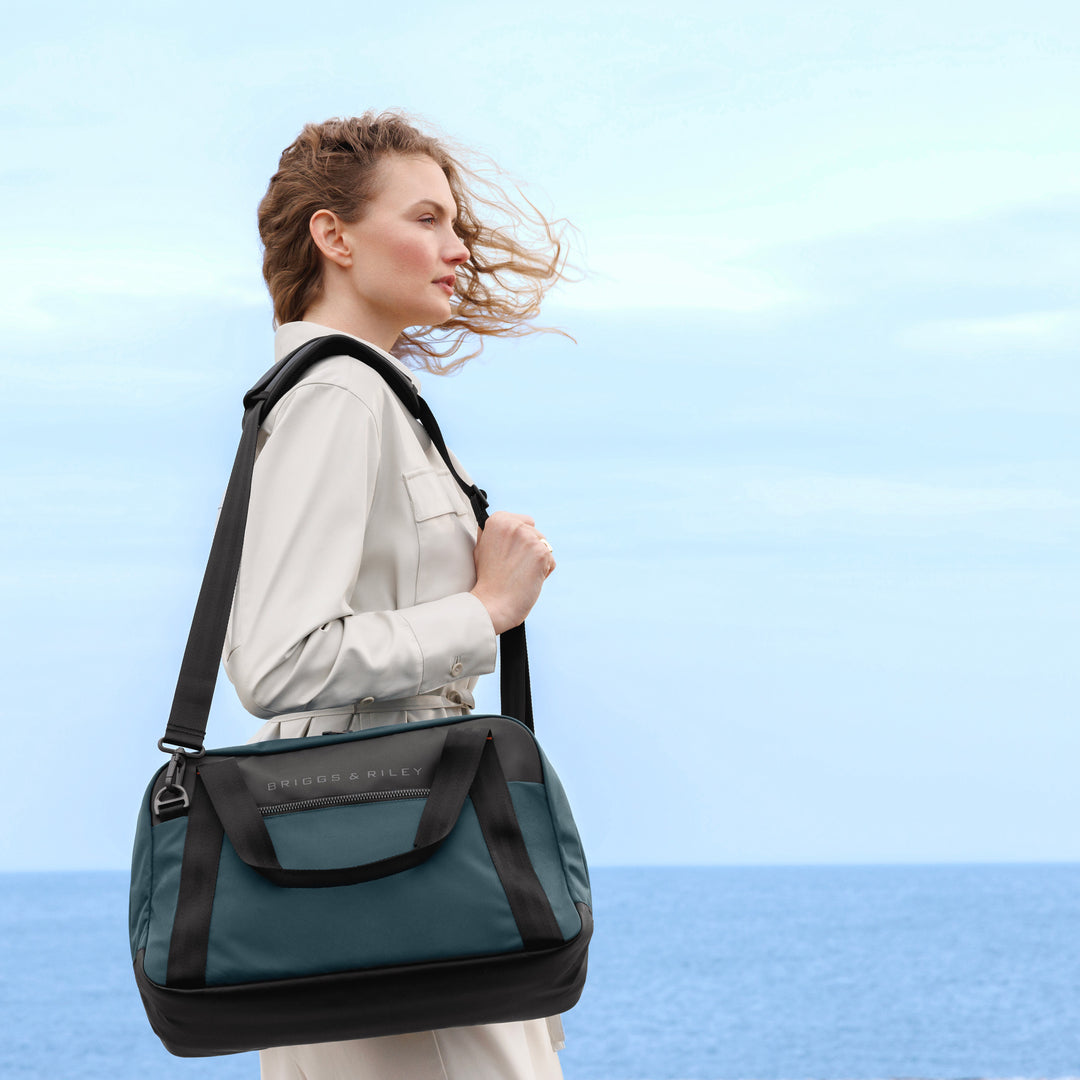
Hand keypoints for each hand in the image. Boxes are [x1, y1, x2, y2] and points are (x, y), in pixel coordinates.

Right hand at [469, 511, 555, 634]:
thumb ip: (498, 532)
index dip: (520, 541)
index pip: (525, 521)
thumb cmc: (487, 580)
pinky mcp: (542, 553)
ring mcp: (529, 538)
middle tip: (512, 567)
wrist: (492, 604)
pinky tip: (527, 580)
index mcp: (498, 520)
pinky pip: (551, 562)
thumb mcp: (483, 546)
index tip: (508, 553)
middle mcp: (514, 525)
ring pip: (544, 547)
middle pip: (536, 534)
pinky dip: (543, 573)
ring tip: (518, 574)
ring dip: (537, 561)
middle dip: (529, 550)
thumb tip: (510, 524)